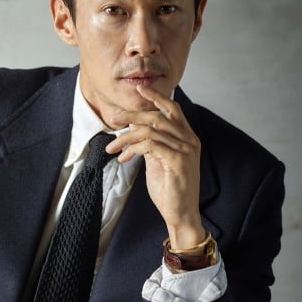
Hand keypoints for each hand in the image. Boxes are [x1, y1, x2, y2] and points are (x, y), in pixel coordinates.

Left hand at [106, 85, 203, 247]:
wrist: (181, 213)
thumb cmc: (169, 189)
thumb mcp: (158, 160)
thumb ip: (151, 142)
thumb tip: (135, 126)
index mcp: (187, 137)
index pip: (173, 109)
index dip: (156, 97)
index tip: (139, 88)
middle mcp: (189, 140)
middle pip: (157, 116)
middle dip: (132, 114)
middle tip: (114, 119)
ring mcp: (184, 150)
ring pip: (150, 130)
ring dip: (126, 137)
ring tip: (112, 148)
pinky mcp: (176, 161)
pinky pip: (149, 145)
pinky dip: (132, 149)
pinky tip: (123, 158)